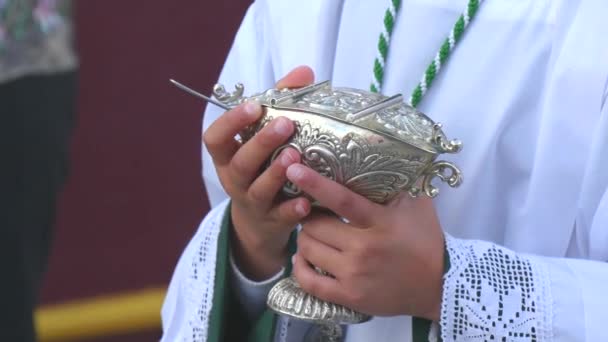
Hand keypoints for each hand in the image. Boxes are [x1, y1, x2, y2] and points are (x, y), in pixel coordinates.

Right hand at [203, 66, 314, 279]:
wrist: (259, 222)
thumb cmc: (263, 167)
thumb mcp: (263, 138)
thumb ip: (281, 102)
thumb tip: (304, 72)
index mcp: (228, 156)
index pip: (215, 138)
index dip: (231, 122)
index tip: (252, 106)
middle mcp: (235, 179)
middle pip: (241, 162)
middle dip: (261, 142)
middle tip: (286, 124)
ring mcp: (253, 202)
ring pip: (258, 189)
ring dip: (275, 173)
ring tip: (295, 155)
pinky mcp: (272, 222)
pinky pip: (281, 217)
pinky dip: (293, 209)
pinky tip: (306, 201)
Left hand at [286, 163, 444, 320]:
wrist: (439, 285)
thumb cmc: (426, 239)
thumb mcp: (417, 204)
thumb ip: (400, 180)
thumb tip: (384, 149)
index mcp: (380, 222)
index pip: (342, 200)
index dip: (315, 184)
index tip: (294, 169)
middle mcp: (364, 248)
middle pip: (316, 226)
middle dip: (308, 215)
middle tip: (311, 212)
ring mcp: (355, 275)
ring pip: (309, 250)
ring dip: (304, 238)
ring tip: (312, 233)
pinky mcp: (349, 296)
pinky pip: (310, 281)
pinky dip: (300, 267)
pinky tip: (303, 257)